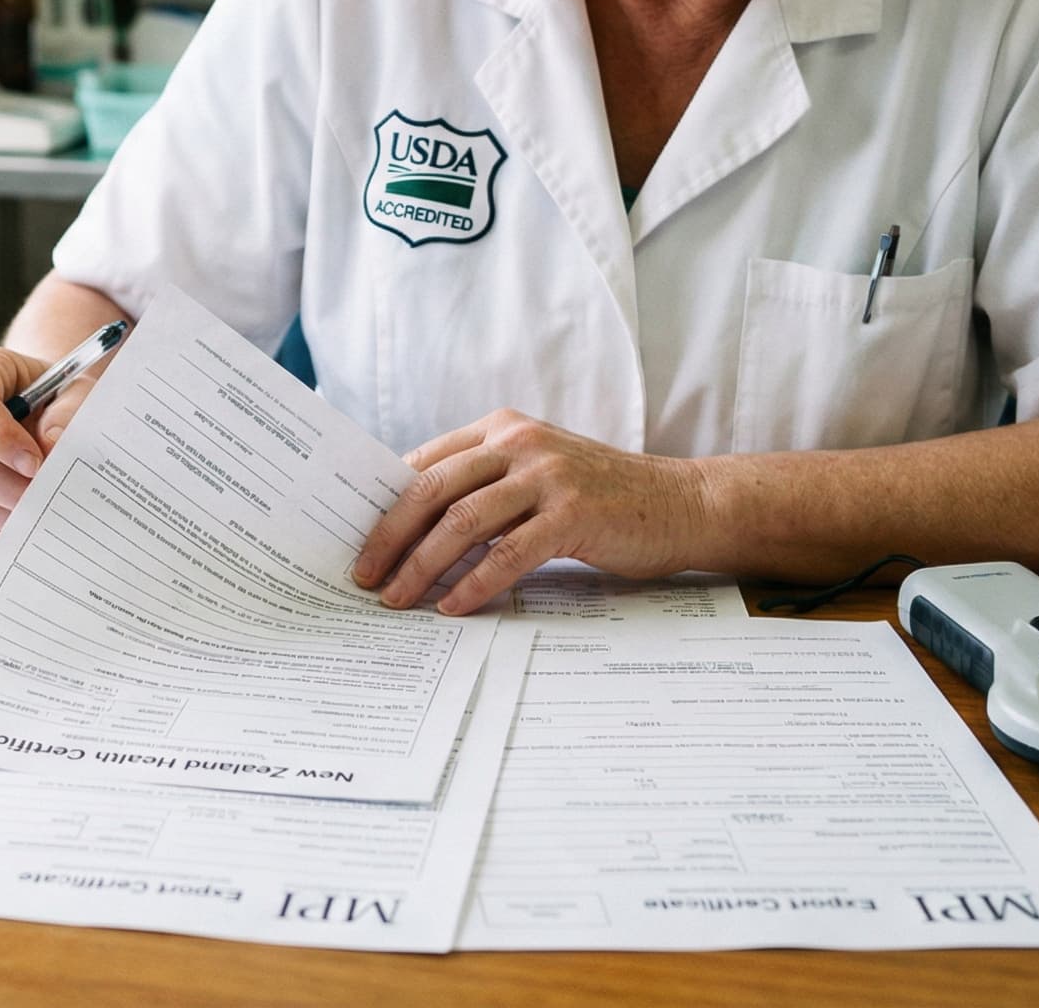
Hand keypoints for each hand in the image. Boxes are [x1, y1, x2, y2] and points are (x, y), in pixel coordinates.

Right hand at [0, 345, 97, 551]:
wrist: (43, 406)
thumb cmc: (57, 394)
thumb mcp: (74, 389)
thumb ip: (67, 412)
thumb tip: (52, 448)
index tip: (36, 463)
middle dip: (14, 488)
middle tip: (52, 495)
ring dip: (11, 512)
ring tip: (45, 505)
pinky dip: (2, 531)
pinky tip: (29, 515)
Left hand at [351, 409, 713, 615]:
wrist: (682, 503)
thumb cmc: (602, 498)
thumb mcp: (538, 476)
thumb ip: (486, 488)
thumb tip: (413, 528)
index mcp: (502, 430)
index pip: (425, 463)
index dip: (384, 502)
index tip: (355, 538)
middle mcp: (519, 444)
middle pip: (431, 488)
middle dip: (388, 536)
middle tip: (364, 575)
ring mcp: (548, 475)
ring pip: (462, 521)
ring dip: (421, 565)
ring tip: (397, 598)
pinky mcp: (573, 514)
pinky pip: (507, 554)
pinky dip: (474, 584)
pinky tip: (453, 607)